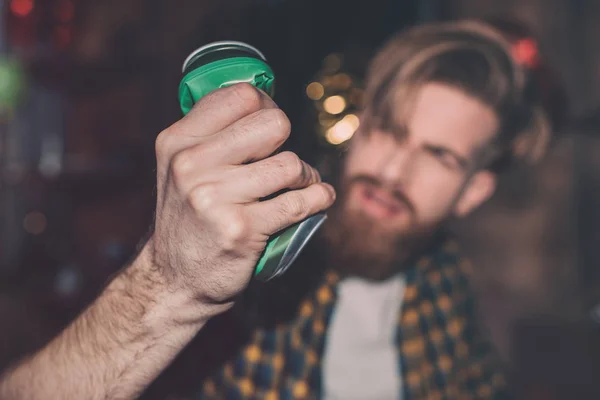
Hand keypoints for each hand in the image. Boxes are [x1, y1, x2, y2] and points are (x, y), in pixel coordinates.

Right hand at [149, 83, 334, 309]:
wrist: (174, 280)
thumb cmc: (189, 219)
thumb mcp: (180, 169)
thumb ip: (212, 136)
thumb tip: (264, 102)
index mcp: (178, 141)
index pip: (241, 96)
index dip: (267, 106)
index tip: (271, 127)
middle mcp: (191, 165)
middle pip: (274, 124)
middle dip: (288, 141)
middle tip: (284, 161)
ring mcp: (214, 198)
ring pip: (291, 165)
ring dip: (306, 176)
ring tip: (300, 186)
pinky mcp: (240, 229)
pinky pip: (300, 202)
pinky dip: (319, 199)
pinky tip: (318, 199)